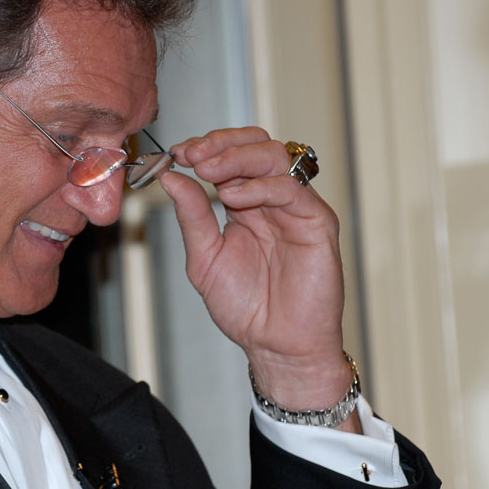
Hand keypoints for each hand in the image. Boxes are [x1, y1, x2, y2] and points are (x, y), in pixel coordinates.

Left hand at [159, 127, 356, 428]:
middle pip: (255, 144)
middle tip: (192, 155)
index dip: (205, 146)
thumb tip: (170, 177)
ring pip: (275, 156)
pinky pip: (292, 189)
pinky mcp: (317, 221)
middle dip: (221, 143)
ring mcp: (296, 207)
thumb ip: (191, 215)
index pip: (230, 154)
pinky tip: (233, 199)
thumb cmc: (245, 307)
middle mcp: (271, 199)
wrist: (275, 345)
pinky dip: (260, 186)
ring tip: (208, 172)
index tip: (178, 153)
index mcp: (245, 202)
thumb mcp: (204, 256)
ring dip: (237, 157)